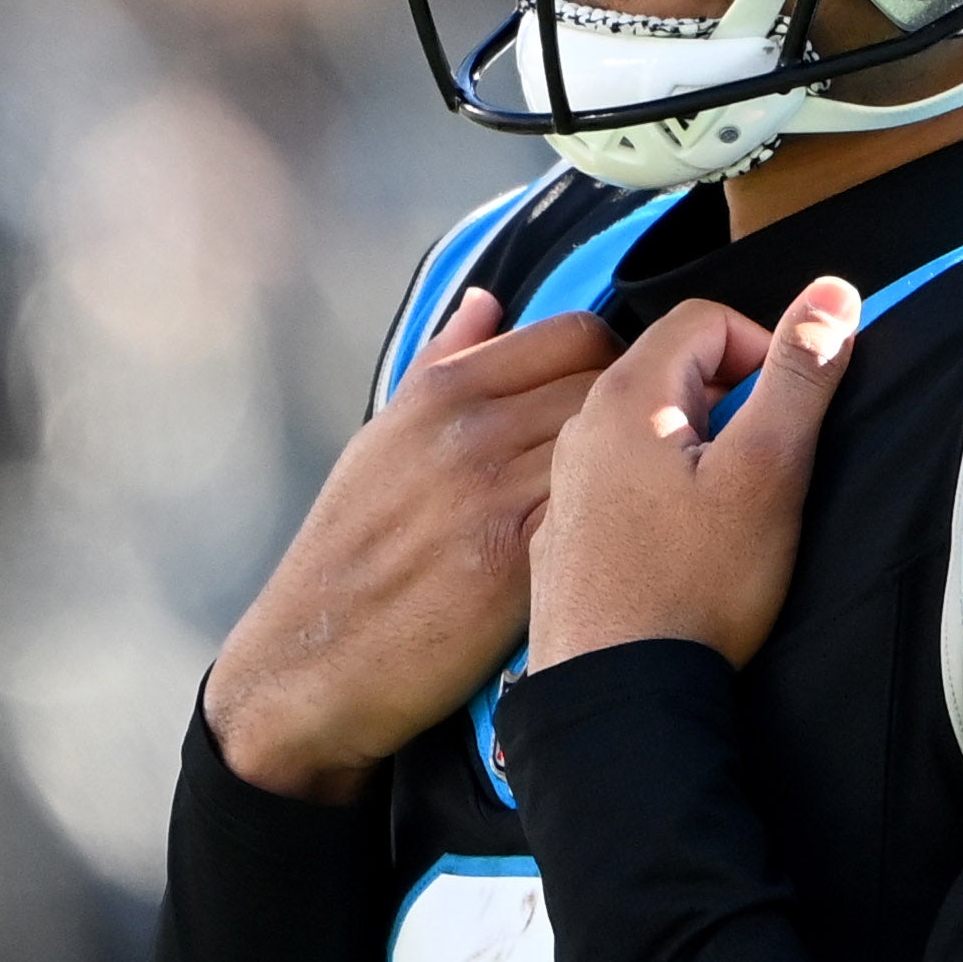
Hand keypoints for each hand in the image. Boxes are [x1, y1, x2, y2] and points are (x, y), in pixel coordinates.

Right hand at [206, 288, 619, 802]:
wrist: (313, 660)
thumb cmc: (349, 553)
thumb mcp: (379, 439)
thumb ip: (439, 364)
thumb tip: (488, 300)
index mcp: (440, 393)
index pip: (574, 333)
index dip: (615, 363)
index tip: (623, 400)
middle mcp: (470, 431)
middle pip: (609, 383)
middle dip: (641, 412)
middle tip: (649, 452)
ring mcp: (495, 493)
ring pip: (618, 444)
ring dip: (643, 469)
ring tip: (643, 499)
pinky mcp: (519, 561)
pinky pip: (603, 510)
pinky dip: (623, 518)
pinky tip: (622, 544)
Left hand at [529, 278, 860, 671]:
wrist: (619, 696)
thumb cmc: (697, 585)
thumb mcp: (768, 470)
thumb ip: (800, 374)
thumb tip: (834, 291)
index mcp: (625, 395)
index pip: (705, 318)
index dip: (765, 350)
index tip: (789, 414)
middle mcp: (580, 429)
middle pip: (671, 371)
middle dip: (733, 401)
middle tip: (766, 468)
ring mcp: (563, 485)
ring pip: (645, 430)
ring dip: (696, 449)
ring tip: (728, 512)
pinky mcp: (562, 538)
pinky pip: (618, 484)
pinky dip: (658, 493)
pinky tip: (680, 550)